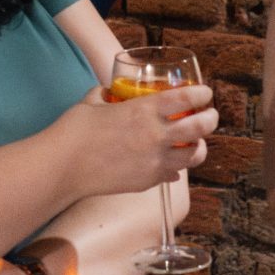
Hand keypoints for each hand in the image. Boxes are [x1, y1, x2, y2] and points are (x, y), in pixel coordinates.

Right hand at [54, 84, 215, 196]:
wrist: (63, 167)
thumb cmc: (73, 131)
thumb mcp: (92, 102)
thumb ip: (106, 95)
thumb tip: (109, 93)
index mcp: (143, 111)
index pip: (185, 99)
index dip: (201, 94)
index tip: (205, 93)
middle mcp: (155, 136)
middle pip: (200, 128)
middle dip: (210, 119)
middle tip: (209, 116)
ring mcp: (154, 162)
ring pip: (193, 156)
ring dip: (198, 147)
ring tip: (195, 143)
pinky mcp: (148, 181)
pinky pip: (172, 174)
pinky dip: (175, 167)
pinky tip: (170, 163)